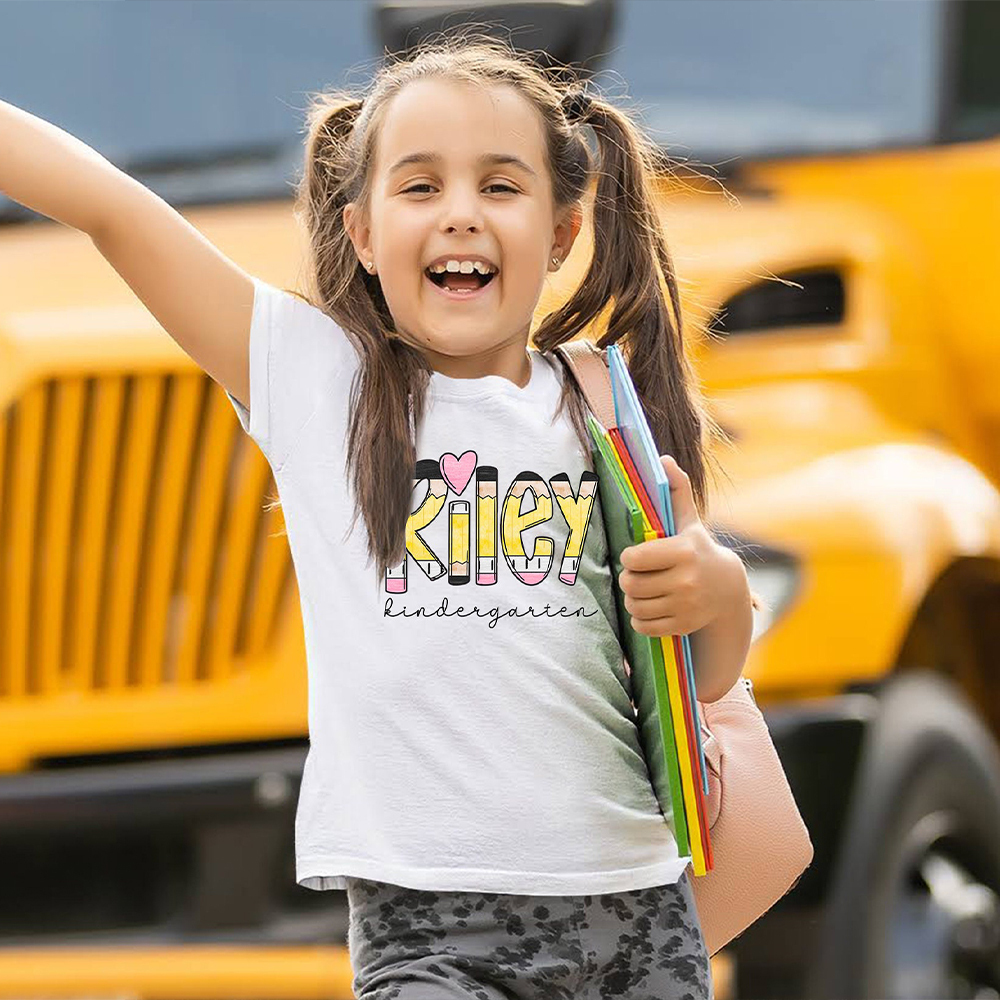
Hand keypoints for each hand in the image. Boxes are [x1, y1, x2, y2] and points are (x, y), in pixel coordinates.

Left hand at [617, 454, 739, 636]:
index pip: (633, 557)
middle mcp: (686, 579)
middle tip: (637, 575)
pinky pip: (644, 626)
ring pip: (635, 606)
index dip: (631, 557)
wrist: (729, 590)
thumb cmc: (699, 550)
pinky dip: (641, 619)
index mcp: (684, 551)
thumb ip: (677, 490)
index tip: (637, 556)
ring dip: (633, 600)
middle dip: (629, 579)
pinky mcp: (683, 625)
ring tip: (643, 590)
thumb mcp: (689, 521)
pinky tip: (651, 607)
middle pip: (630, 583)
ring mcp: (686, 605)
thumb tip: (663, 458)